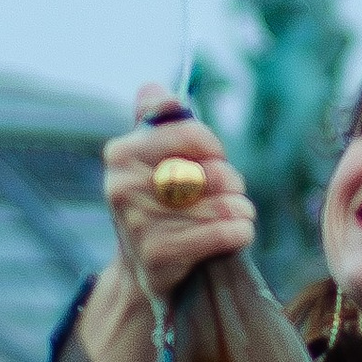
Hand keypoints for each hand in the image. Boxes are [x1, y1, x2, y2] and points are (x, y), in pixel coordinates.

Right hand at [80, 88, 256, 361]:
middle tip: (230, 193)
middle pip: (211, 171)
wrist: (141, 271)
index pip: (192, 134)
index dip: (214, 147)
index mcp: (121, 154)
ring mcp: (137, 223)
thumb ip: (156, 121)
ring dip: (240, 209)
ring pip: (221, 204)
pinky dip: (239, 231)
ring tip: (237, 214)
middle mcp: (122, 186)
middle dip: (231, 182)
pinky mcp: (158, 255)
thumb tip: (152, 89)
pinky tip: (239, 232)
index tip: (215, 159)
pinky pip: (221, 233)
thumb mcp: (150, 160)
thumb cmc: (157, 206)